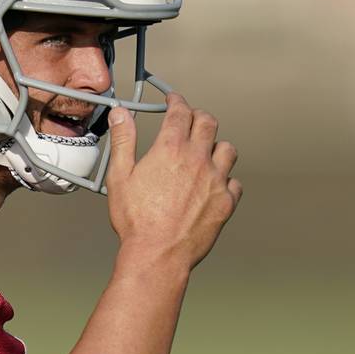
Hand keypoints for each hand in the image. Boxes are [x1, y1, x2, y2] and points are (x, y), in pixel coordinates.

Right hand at [104, 93, 240, 269]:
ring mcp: (216, 180)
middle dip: (198, 116)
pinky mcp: (226, 202)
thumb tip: (121, 114)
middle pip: (208, 123)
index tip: (174, 100)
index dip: (177, 101)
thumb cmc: (136, 220)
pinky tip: (216, 183)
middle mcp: (198, 159)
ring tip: (207, 151)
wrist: (158, 253)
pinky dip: (226, 178)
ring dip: (216, 146)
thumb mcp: (120, 176)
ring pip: (227, 149)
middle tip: (191, 120)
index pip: (180, 112)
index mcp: (171, 149)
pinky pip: (235, 182)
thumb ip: (123, 140)